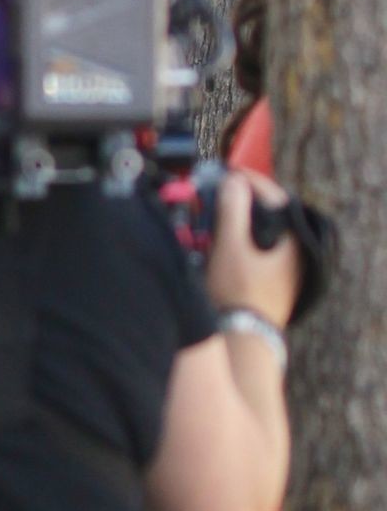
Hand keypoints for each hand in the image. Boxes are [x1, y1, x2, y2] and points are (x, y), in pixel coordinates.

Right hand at [207, 169, 302, 327]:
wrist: (244, 337)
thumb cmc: (238, 293)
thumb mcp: (229, 247)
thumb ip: (231, 211)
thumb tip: (233, 182)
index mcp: (292, 239)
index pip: (274, 195)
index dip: (248, 180)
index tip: (226, 172)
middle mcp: (295, 250)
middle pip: (269, 212)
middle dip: (241, 199)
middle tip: (217, 192)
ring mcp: (287, 266)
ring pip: (263, 230)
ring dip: (239, 219)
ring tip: (215, 215)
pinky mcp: (275, 278)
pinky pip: (259, 246)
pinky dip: (241, 237)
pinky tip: (222, 240)